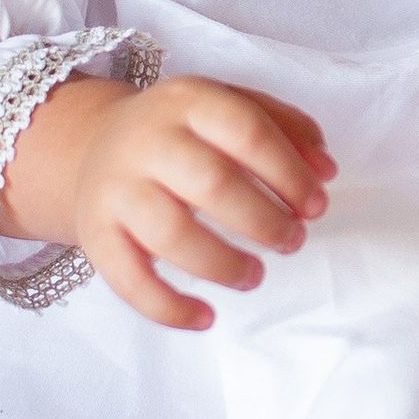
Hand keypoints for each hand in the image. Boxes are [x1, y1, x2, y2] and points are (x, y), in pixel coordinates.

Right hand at [0, 73, 332, 330]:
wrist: (92, 146)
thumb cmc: (184, 133)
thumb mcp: (231, 108)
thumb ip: (286, 128)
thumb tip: (326, 170)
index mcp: (189, 100)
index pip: (247, 130)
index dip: (289, 173)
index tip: (316, 206)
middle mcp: (146, 140)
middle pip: (211, 184)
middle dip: (264, 220)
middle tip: (292, 240)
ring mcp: (116, 188)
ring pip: (171, 235)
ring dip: (224, 264)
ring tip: (254, 276)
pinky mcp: (95, 233)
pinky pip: (129, 280)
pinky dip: (168, 308)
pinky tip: (206, 317)